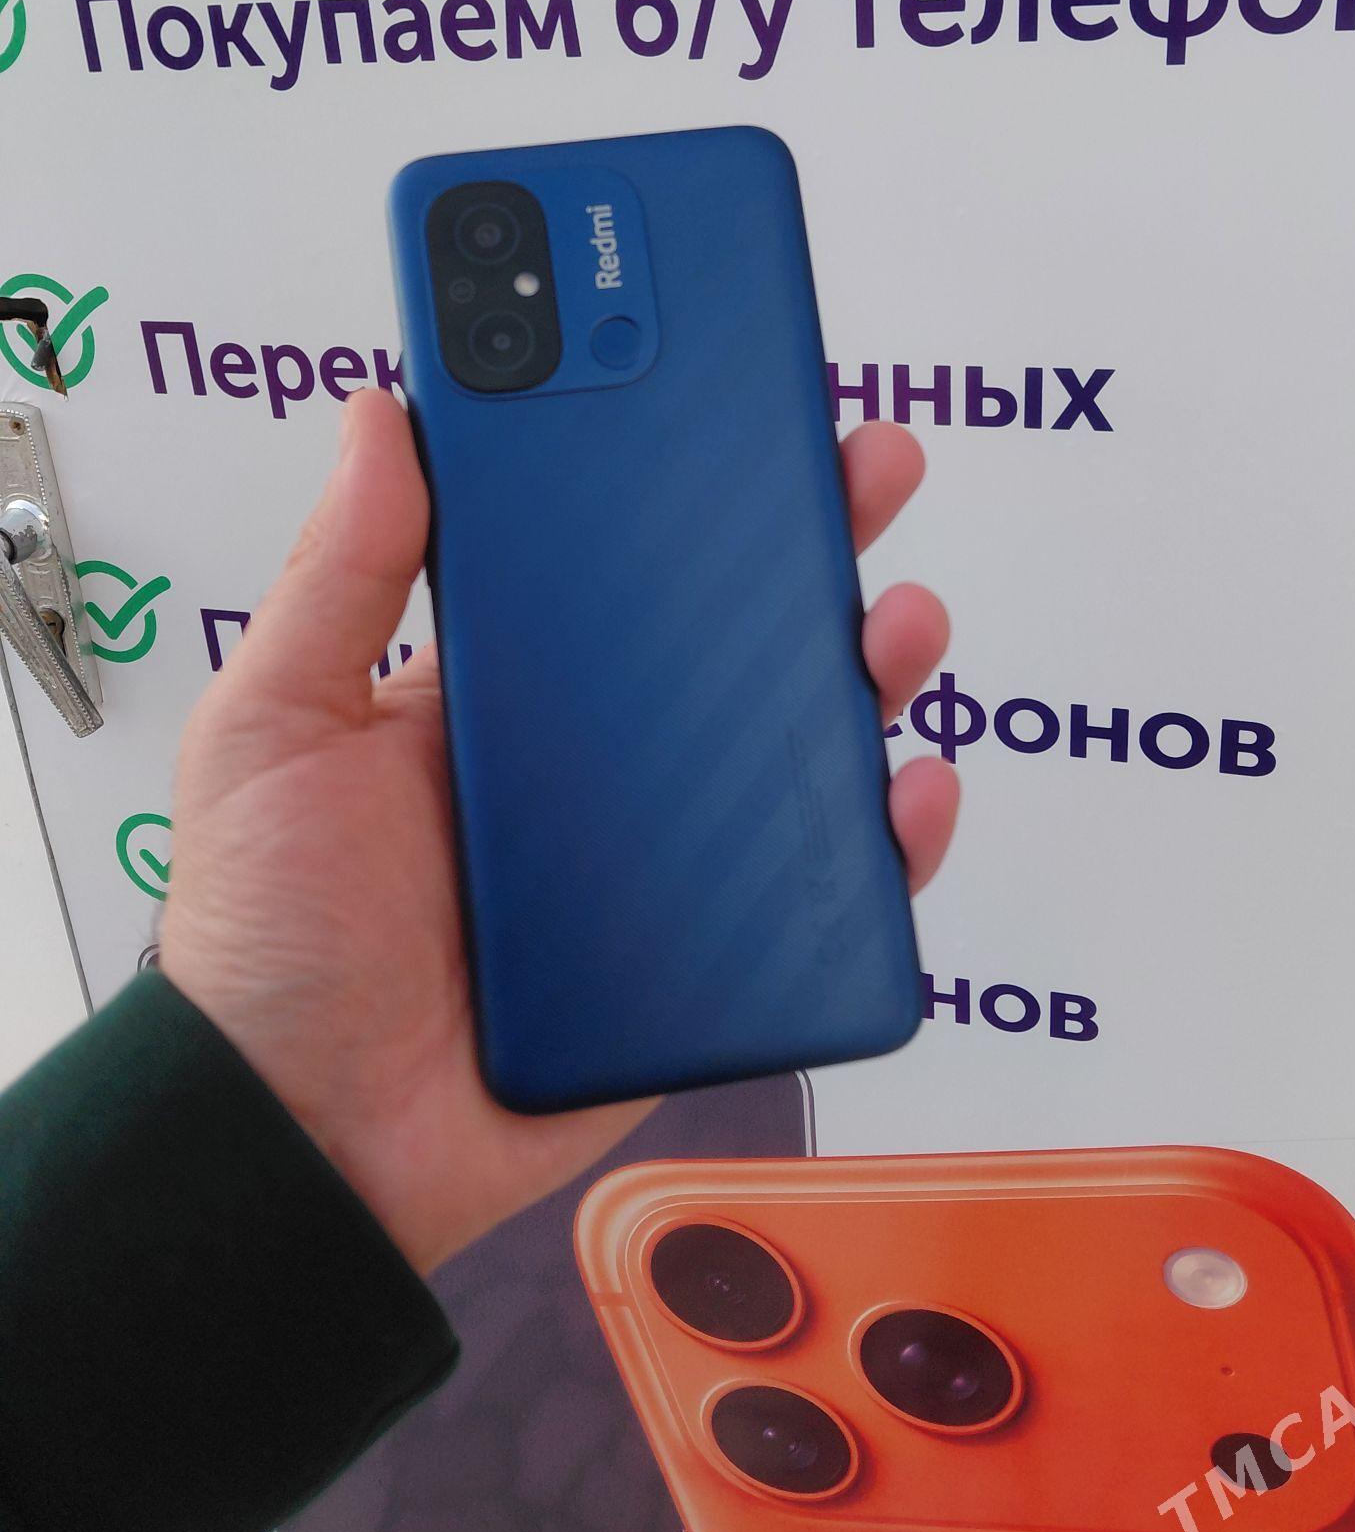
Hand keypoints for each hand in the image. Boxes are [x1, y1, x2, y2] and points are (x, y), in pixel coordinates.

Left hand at [161, 390, 957, 1274]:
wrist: (307, 1141)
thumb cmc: (269, 935)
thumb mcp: (275, 725)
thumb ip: (339, 575)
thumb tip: (382, 409)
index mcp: (502, 687)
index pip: (614, 555)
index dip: (679, 475)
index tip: (735, 389)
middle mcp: (596, 757)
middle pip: (729, 633)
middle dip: (810, 541)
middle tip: (863, 466)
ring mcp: (660, 853)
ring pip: (794, 745)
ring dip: (868, 671)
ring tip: (897, 621)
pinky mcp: (708, 952)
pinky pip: (821, 887)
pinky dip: (886, 839)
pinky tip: (909, 789)